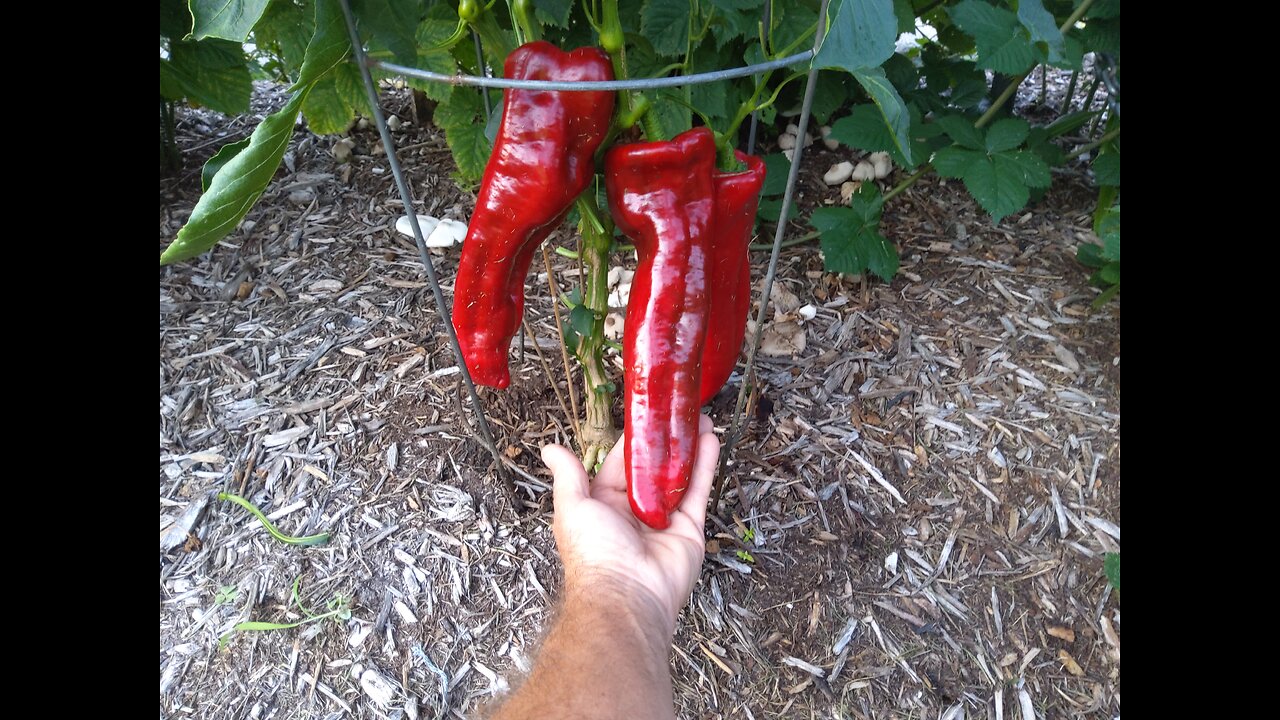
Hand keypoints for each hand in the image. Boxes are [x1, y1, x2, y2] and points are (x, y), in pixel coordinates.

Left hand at [541, 415, 720, 631]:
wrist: (627, 596)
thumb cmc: (594, 555)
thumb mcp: (572, 507)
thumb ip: (567, 476)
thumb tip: (550, 449)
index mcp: (604, 505)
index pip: (620, 465)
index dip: (633, 441)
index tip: (645, 416)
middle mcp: (635, 512)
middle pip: (653, 469)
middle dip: (666, 442)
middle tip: (677, 414)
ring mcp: (664, 520)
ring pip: (678, 476)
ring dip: (689, 448)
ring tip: (700, 420)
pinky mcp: (688, 529)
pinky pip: (697, 492)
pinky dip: (704, 466)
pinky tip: (710, 440)